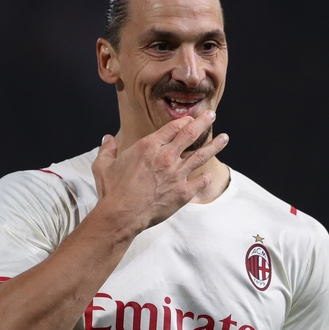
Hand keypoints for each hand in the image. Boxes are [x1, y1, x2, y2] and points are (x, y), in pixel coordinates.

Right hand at [91, 110, 228, 231]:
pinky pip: (199, 181)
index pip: (172, 128)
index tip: (190, 118)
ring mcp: (177, 175)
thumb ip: (107, 150)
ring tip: (225, 138)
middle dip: (203, 122)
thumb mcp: (103, 166)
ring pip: (201, 155)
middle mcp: (166, 157)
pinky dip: (204, 178)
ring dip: (214, 145)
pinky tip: (207, 175)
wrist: (122, 215)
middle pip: (190, 134)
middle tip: (212, 115)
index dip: (183, 121)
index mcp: (148, 147)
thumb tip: (107, 139)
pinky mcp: (183, 192)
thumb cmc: (112, 191)